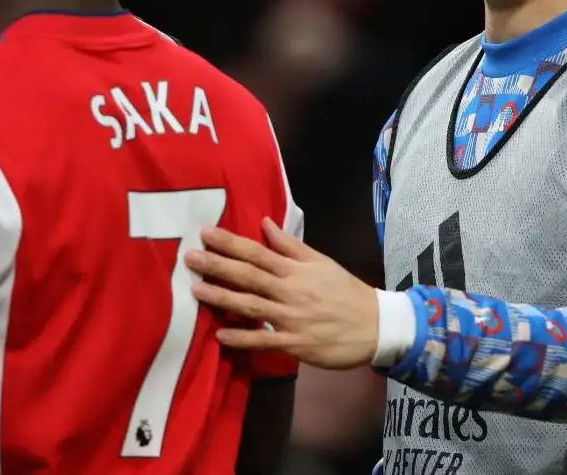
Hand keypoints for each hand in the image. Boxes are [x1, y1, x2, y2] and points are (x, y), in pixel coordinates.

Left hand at [185, 218, 378, 369]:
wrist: (376, 326)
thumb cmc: (346, 291)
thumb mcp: (322, 262)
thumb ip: (291, 245)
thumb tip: (265, 223)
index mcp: (297, 270)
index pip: (258, 252)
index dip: (230, 242)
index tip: (206, 233)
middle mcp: (291, 291)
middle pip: (249, 276)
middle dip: (218, 265)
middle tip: (190, 257)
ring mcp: (292, 318)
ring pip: (252, 306)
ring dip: (223, 298)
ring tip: (196, 290)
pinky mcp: (295, 343)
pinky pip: (264, 340)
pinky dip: (243, 338)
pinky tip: (220, 334)